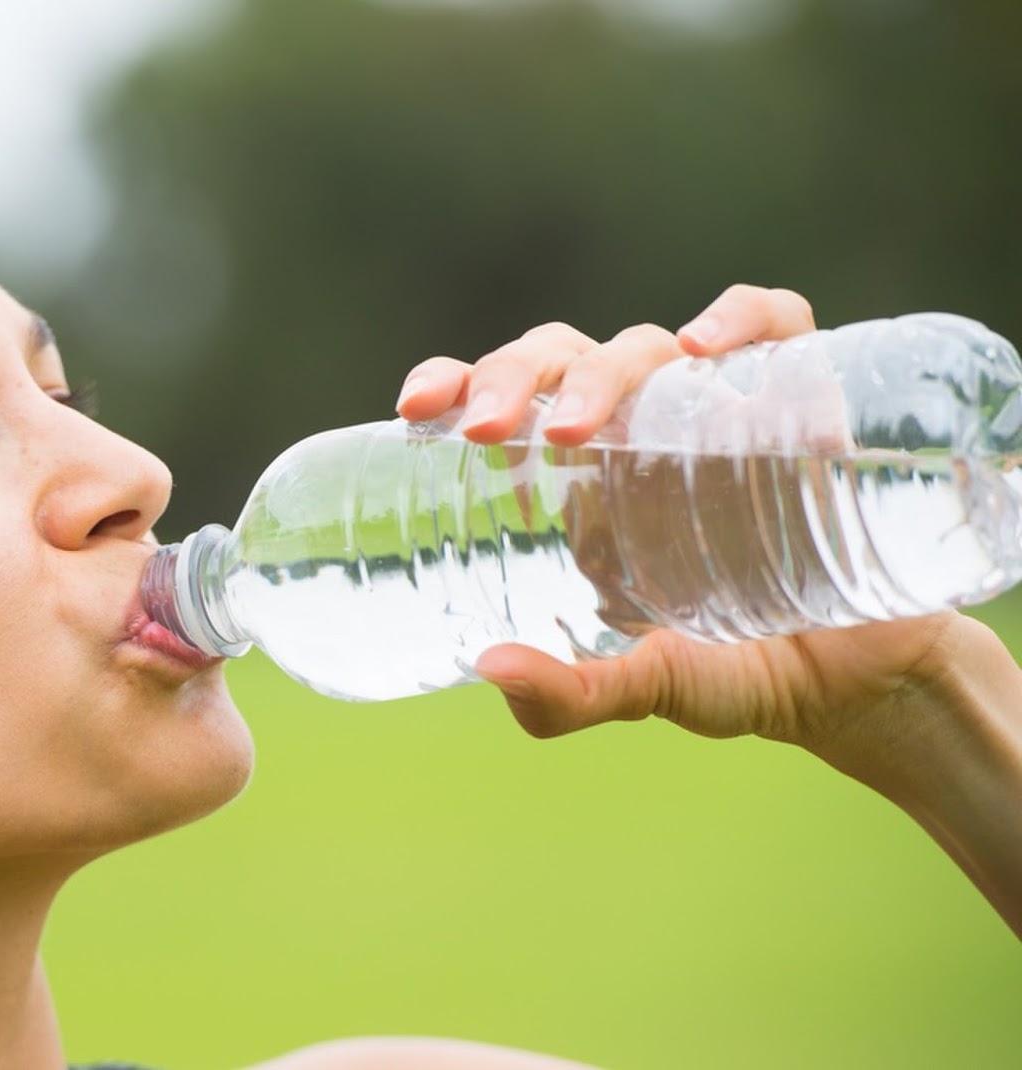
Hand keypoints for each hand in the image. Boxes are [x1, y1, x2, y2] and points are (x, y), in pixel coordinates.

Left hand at [395, 284, 1003, 766]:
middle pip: (561, 359)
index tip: (414, 409)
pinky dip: (746, 318)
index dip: (454, 382)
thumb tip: (491, 671)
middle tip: (485, 432)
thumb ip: (571, 695)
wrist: (862, 683)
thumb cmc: (739, 674)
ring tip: (573, 430)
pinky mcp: (805, 401)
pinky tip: (709, 349)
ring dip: (602, 369)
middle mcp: (637, 432)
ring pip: (645, 343)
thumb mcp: (648, 689)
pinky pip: (777, 327)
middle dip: (512, 377)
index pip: (504, 399)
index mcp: (578, 480)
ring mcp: (718, 411)